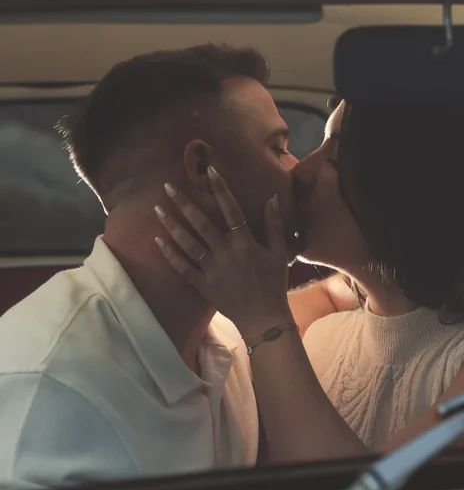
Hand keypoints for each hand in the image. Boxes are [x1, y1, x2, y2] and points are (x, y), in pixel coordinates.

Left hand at [153, 168, 290, 335]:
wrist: (264, 318)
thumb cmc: (273, 284)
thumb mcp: (280, 252)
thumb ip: (274, 224)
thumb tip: (273, 198)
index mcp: (245, 242)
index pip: (231, 209)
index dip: (221, 189)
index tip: (210, 171)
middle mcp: (226, 252)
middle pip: (201, 223)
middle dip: (184, 203)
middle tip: (167, 186)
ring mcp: (212, 269)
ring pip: (187, 243)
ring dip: (171, 225)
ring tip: (157, 209)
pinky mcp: (202, 285)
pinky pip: (183, 268)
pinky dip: (170, 254)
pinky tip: (158, 240)